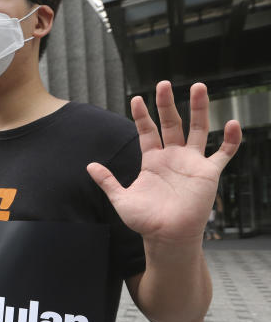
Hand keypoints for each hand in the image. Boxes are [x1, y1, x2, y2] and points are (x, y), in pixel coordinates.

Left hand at [86, 81, 240, 245]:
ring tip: (198, 87)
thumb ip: (107, 181)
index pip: (147, 131)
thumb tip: (89, 165)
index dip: (142, 115)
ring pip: (198, 129)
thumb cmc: (145, 221)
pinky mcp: (208, 173)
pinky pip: (224, 153)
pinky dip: (231, 139)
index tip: (136, 99)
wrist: (166, 237)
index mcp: (152, 161)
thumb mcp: (121, 199)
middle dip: (167, 104)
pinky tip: (232, 123)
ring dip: (199, 109)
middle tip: (163, 83)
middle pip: (171, 123)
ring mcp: (192, 163)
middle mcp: (173, 157)